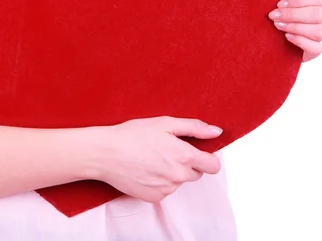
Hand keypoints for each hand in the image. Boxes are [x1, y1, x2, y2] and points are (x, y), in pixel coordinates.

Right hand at [94, 116, 221, 202]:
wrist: (105, 153)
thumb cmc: (131, 135)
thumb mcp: (164, 123)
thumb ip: (194, 127)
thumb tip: (216, 132)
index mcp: (184, 156)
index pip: (213, 166)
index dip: (206, 157)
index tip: (195, 151)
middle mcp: (178, 176)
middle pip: (195, 174)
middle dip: (186, 163)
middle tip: (165, 151)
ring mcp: (166, 189)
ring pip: (178, 182)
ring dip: (171, 173)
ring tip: (150, 158)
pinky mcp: (153, 197)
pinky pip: (164, 190)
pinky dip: (157, 182)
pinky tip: (144, 169)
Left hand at [269, 0, 321, 61]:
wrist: (262, 30)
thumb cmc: (277, 7)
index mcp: (315, 1)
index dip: (299, 0)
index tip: (279, 3)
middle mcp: (320, 17)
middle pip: (318, 14)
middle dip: (292, 14)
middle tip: (273, 15)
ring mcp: (318, 34)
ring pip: (318, 31)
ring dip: (295, 27)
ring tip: (278, 26)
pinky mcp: (313, 50)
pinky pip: (316, 48)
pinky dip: (301, 41)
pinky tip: (287, 37)